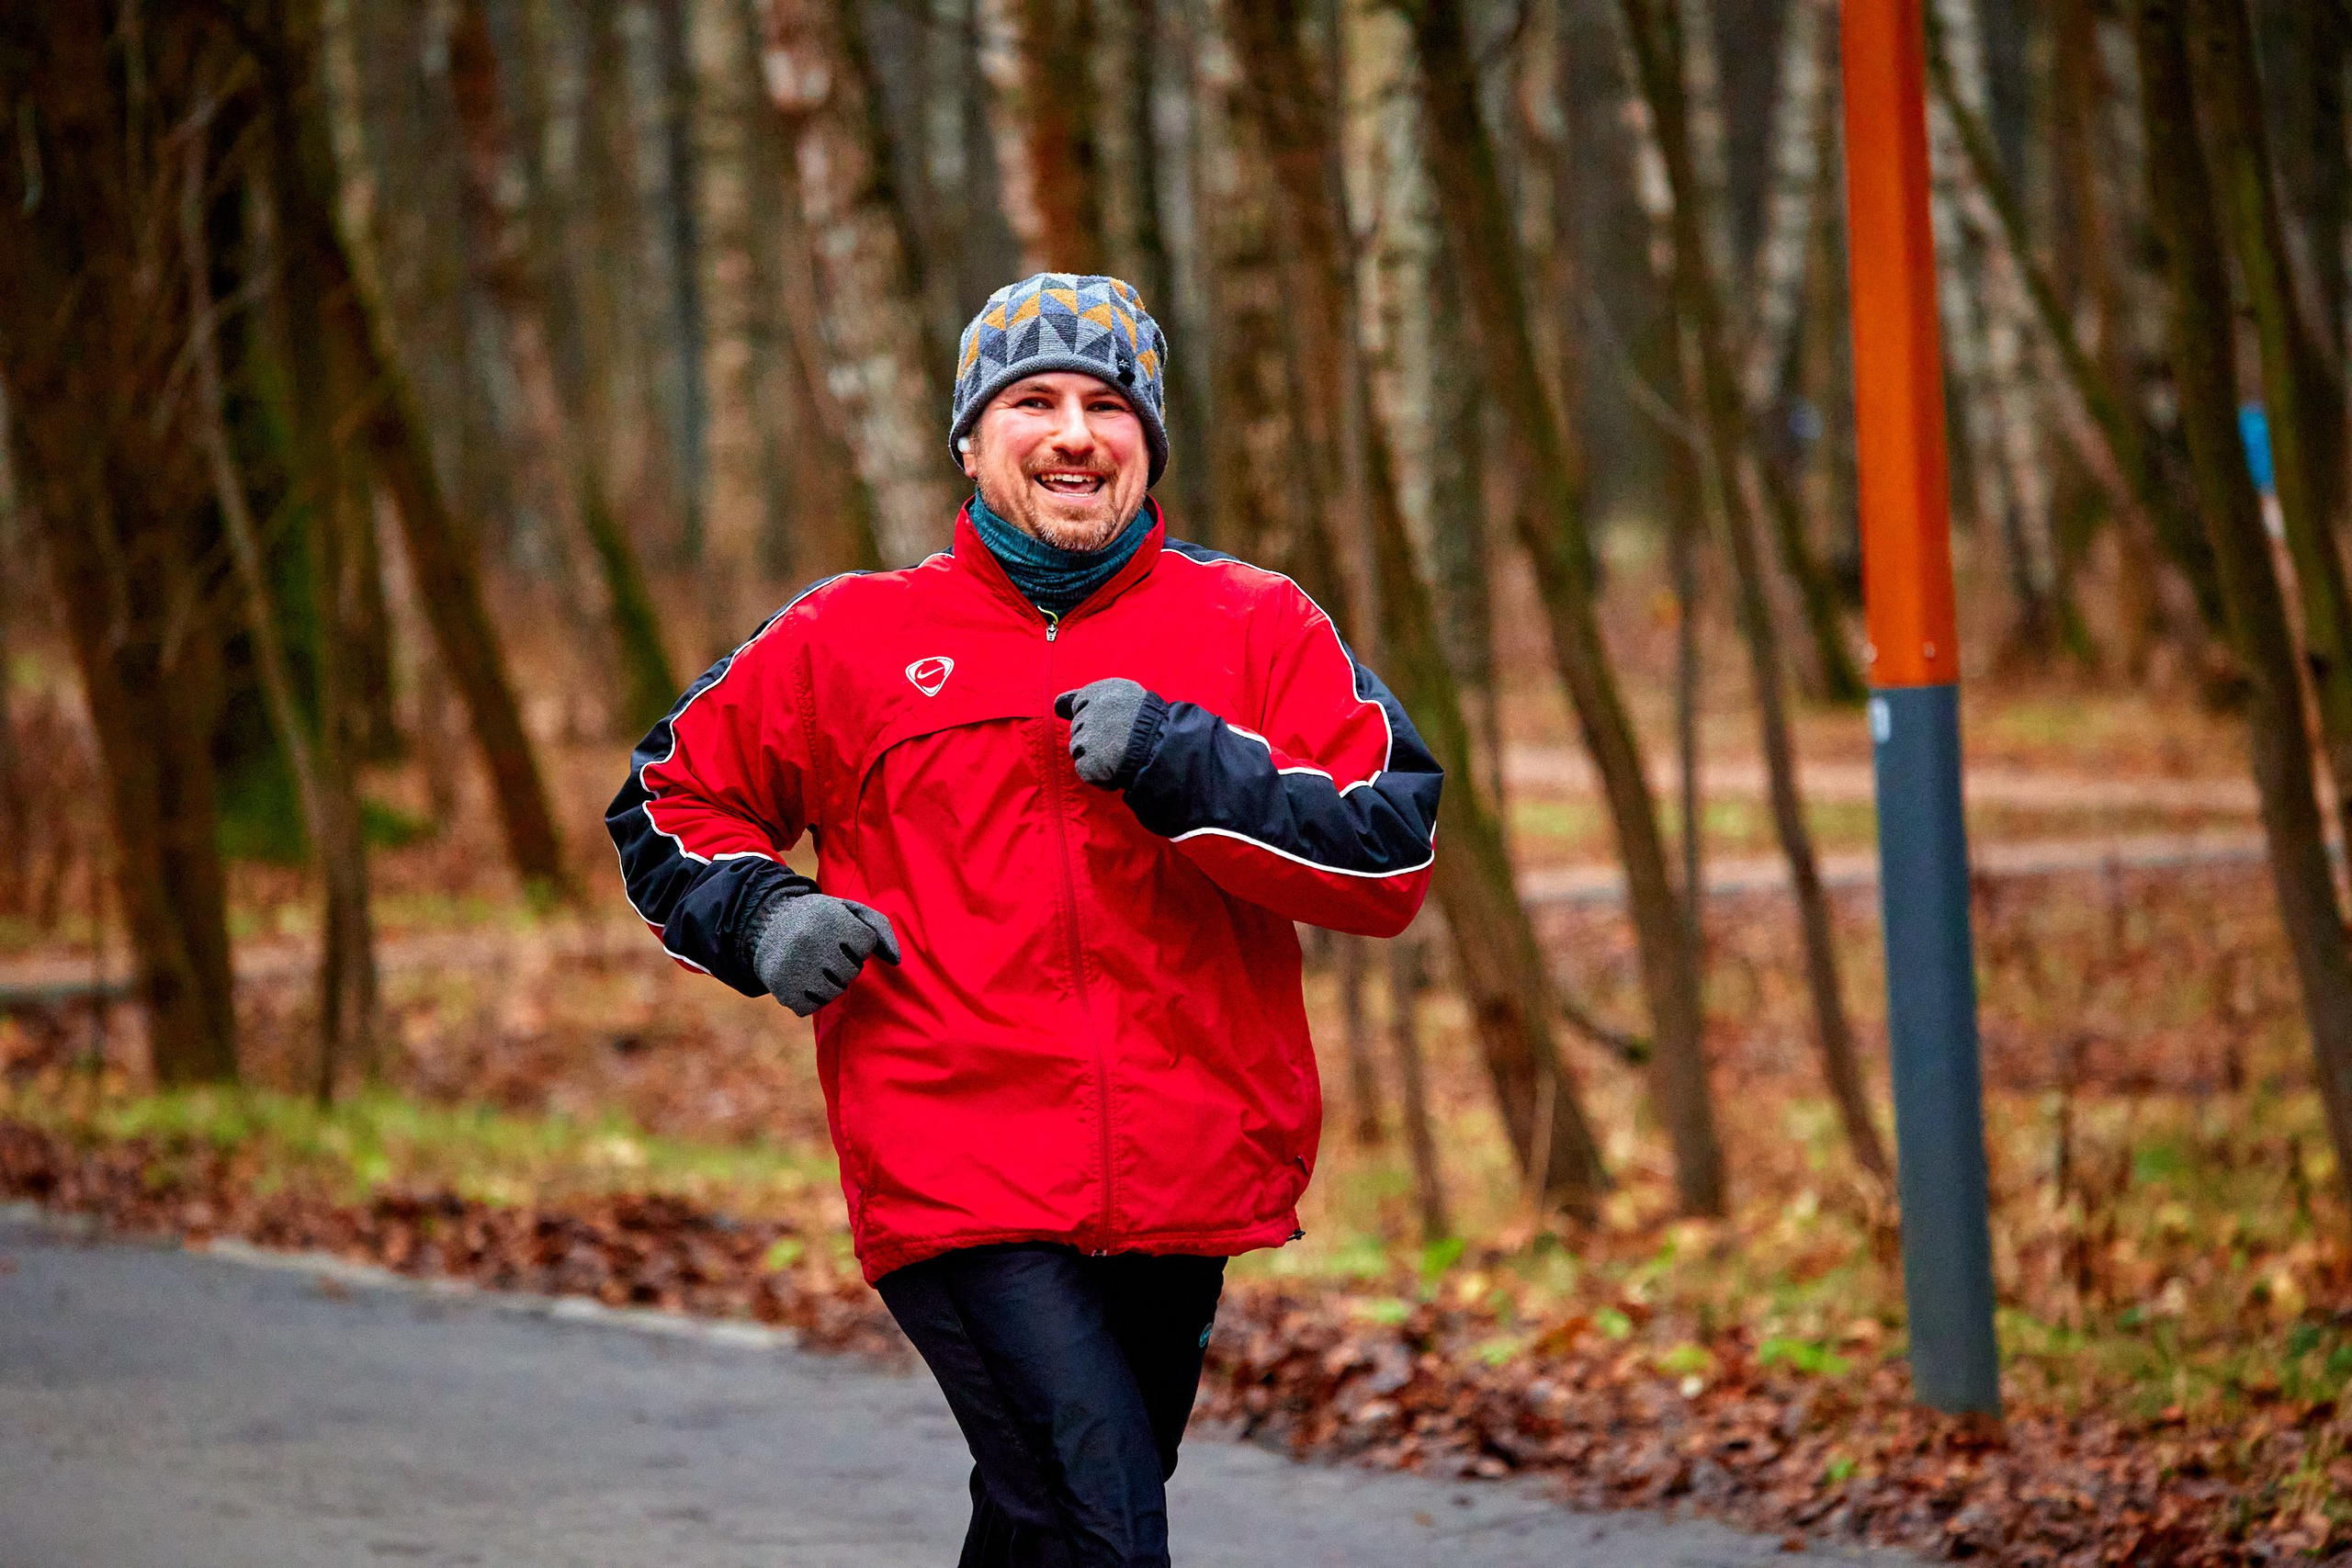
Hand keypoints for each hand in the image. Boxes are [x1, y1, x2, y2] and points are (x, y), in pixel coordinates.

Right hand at [752, 892, 901, 1014]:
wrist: (768, 924)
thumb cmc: (819, 918)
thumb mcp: (849, 910)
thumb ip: (879, 928)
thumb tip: (896, 961)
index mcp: (829, 917)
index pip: (865, 945)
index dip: (857, 942)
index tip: (841, 935)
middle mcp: (810, 941)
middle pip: (852, 971)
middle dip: (845, 963)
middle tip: (828, 952)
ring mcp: (794, 966)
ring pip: (835, 991)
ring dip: (831, 982)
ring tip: (817, 965)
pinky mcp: (781, 989)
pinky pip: (812, 1006)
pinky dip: (812, 997)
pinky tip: (803, 979)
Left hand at [1054, 678, 1153, 787]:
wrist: (1162, 746)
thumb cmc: (1148, 719)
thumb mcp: (1124, 693)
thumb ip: (1089, 697)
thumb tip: (1057, 704)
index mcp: (1096, 692)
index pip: (1078, 703)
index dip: (1093, 715)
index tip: (1107, 722)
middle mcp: (1086, 713)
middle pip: (1078, 728)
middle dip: (1094, 736)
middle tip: (1119, 739)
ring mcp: (1085, 740)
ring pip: (1078, 749)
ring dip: (1094, 754)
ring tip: (1119, 753)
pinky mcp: (1088, 763)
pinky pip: (1084, 769)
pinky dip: (1097, 772)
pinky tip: (1115, 767)